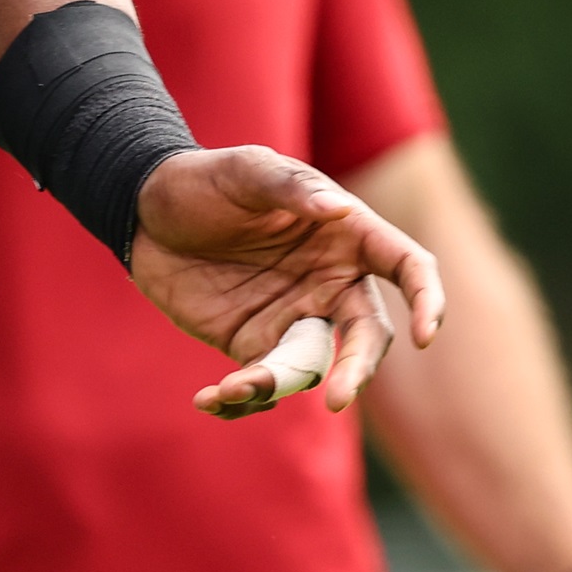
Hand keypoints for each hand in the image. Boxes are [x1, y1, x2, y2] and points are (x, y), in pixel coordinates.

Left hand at [126, 146, 444, 415]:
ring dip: (277, 387)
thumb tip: (338, 210)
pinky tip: (209, 400)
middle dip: (357, 369)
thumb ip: (290, 187)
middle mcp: (332, 282)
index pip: (407, 267)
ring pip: (310, 369)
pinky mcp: (254, 346)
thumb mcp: (245, 170)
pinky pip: (262, 386)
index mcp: (348, 235)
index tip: (426, 335)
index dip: (426, 300)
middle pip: (367, 335)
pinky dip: (240, 401)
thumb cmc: (205, 180)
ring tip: (230, 390)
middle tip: (334, 399)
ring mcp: (294, 319)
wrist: (144, 210)